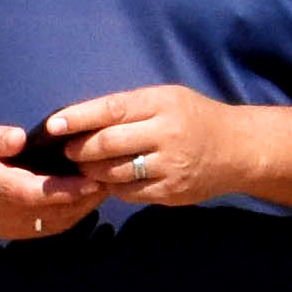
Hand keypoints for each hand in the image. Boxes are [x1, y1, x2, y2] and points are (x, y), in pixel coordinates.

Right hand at [0, 124, 101, 244]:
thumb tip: (20, 138)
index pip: (32, 192)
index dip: (64, 190)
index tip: (92, 180)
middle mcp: (1, 211)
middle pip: (50, 213)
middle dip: (85, 199)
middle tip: (113, 176)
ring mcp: (7, 226)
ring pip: (52, 225)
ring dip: (81, 210)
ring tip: (106, 187)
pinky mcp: (10, 230)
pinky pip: (46, 230)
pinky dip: (70, 218)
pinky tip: (85, 201)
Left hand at [51, 84, 258, 210]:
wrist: (237, 149)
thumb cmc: (193, 118)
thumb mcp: (167, 99)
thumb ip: (130, 108)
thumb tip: (81, 119)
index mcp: (162, 104)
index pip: (112, 110)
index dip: (78, 117)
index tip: (54, 124)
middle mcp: (166, 134)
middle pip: (108, 144)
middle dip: (80, 149)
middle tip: (67, 151)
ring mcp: (170, 166)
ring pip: (115, 171)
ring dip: (91, 171)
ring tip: (84, 167)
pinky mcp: (171, 192)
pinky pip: (129, 192)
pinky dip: (112, 186)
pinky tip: (108, 181)